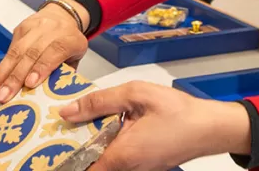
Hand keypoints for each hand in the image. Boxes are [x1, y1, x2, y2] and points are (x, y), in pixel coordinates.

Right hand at [0, 0, 89, 103]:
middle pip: (30, 53)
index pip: (54, 51)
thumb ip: (64, 74)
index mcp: (68, 39)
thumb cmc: (69, 43)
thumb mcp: (76, 58)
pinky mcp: (19, 29)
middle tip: (3, 97)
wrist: (62, 15)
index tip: (30, 84)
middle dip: (14, 78)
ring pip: (14, 52)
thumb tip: (48, 97)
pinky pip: (8, 51)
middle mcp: (49, 30)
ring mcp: (32, 28)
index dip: (42, 67)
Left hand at [59, 81, 251, 170]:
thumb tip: (66, 110)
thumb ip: (100, 102)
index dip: (62, 159)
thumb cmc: (177, 111)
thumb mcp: (135, 95)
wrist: (212, 127)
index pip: (82, 168)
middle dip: (72, 146)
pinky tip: (98, 123)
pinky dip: (104, 141)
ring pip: (103, 158)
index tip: (46, 147)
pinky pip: (116, 155)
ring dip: (88, 142)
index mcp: (122, 154)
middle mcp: (127, 167)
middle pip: (90, 162)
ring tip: (72, 121)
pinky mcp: (144, 162)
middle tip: (54, 127)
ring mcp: (137, 167)